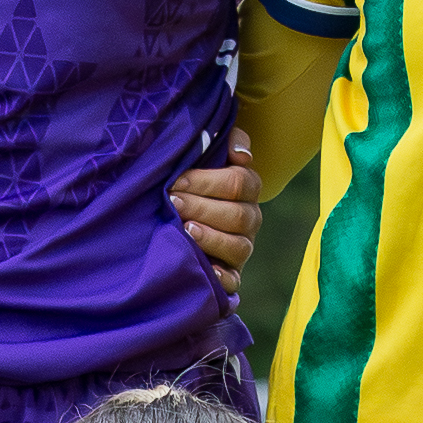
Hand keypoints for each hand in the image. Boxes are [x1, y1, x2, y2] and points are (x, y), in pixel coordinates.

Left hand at [168, 156, 264, 286]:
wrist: (177, 211)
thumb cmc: (190, 179)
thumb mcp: (206, 154)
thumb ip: (225, 141)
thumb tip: (241, 154)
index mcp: (247, 188)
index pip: (238, 182)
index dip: (207, 181)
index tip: (177, 180)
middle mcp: (250, 218)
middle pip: (238, 215)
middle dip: (202, 207)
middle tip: (172, 202)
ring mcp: (242, 247)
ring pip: (238, 246)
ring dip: (210, 237)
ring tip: (185, 229)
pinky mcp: (231, 273)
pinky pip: (233, 280)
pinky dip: (221, 277)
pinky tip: (206, 270)